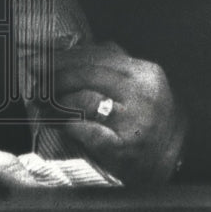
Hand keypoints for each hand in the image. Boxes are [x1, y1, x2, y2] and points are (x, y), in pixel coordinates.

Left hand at [53, 42, 185, 184]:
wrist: (175, 160)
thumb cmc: (150, 118)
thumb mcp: (140, 85)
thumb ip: (111, 65)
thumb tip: (68, 51)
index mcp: (144, 72)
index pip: (96, 56)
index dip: (63, 57)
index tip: (39, 60)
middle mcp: (142, 94)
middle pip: (88, 75)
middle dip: (55, 76)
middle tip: (35, 81)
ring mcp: (134, 122)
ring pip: (85, 101)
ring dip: (56, 101)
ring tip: (41, 102)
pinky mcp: (124, 149)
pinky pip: (87, 131)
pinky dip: (67, 124)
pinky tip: (55, 121)